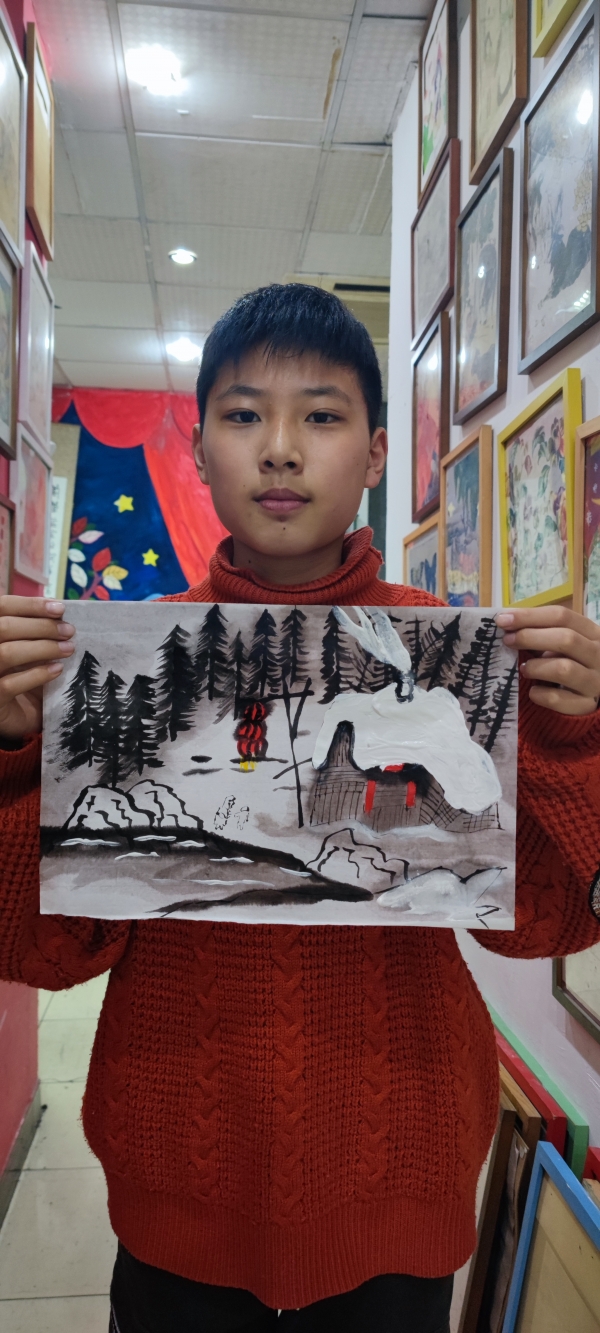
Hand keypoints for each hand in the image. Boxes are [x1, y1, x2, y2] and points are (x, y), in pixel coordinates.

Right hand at [0, 597, 74, 741]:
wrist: (11, 715)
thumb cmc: (18, 676)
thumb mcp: (26, 650)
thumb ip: (34, 632)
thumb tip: (58, 612)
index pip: (3, 606)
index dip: (30, 604)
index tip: (59, 608)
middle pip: (5, 627)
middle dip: (41, 626)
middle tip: (69, 631)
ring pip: (7, 653)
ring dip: (42, 648)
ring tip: (68, 648)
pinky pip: (11, 684)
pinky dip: (37, 675)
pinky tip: (57, 670)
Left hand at [496, 606, 599, 715]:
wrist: (593, 694)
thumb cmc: (571, 661)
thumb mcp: (563, 642)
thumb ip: (541, 631)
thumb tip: (506, 622)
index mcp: (592, 632)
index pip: (562, 616)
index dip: (530, 616)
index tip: (503, 620)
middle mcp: (598, 655)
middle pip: (566, 639)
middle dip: (530, 637)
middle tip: (508, 641)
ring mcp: (594, 681)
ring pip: (564, 669)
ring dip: (536, 667)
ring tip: (523, 669)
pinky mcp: (586, 705)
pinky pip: (558, 699)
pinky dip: (540, 694)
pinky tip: (534, 691)